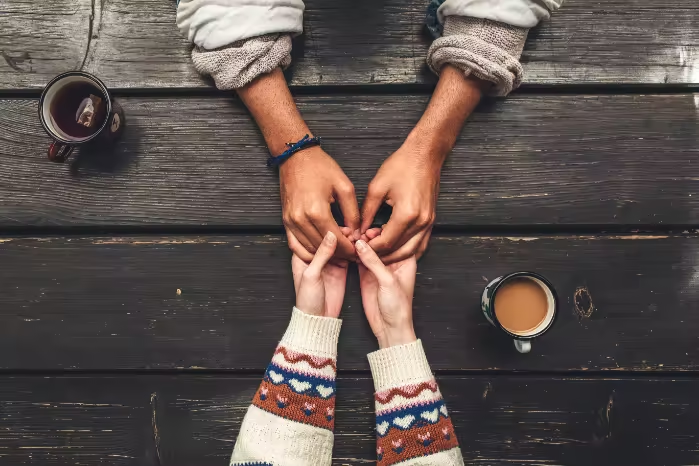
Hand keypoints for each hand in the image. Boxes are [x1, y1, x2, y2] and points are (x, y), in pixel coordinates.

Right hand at [282, 146, 359, 262]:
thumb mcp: (344, 186)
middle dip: (339, 254)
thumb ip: (352, 212)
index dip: (349, 249)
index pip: (335, 240)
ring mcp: (291, 221)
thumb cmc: (319, 167)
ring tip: (339, 253)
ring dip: (324, 255)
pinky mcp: (285, 221)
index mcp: (317, 210)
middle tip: (352, 253)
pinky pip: (295, 245)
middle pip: (322, 247)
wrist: (296, 157)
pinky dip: (307, 253)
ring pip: (309, 249)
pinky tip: (319, 252)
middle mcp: (301, 219)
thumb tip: (356, 232)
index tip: (358, 250)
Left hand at [292, 231, 348, 317]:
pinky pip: (348, 256)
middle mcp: (316, 257)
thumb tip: (330, 234)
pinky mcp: (340, 270)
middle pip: (328, 239)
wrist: (318, 319)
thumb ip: (321, 254)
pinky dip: (353, 251)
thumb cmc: (307, 301)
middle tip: (350, 231)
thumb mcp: (311, 274)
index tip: (337, 224)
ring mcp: (329, 263)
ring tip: (356, 237)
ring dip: (348, 241)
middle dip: (339, 234)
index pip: (313, 236)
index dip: (325, 229)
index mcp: (302, 256)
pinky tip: (358, 247)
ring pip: (339, 246)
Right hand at [356, 239, 416, 348]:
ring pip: (369, 249)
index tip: (371, 228)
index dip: (383, 232)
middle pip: (380, 242)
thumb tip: (361, 244)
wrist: (389, 327)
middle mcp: (392, 262)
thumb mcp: (387, 281)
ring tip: (352, 237)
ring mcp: (379, 268)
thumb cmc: (398, 307)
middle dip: (370, 236)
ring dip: (361, 244)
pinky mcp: (367, 275)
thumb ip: (373, 262)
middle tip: (359, 232)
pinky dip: (354, 253)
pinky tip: (349, 248)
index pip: (395, 239)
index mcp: (405, 260)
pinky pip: (360, 259)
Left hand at [360, 142, 440, 263]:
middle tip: (364, 253)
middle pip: (398, 250)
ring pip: (411, 251)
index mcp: (406, 214)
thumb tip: (359, 230)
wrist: (424, 155)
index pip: (386, 242)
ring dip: (394, 256)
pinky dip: (407, 251)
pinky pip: (421, 244)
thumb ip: (367, 212)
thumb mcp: (377, 187)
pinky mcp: (431, 220)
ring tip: (377, 253)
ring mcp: (428, 222)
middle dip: (380, 256)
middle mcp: (420, 222)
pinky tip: (394, 250)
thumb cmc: (402, 166)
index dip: (369, 248)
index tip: (358, 247)